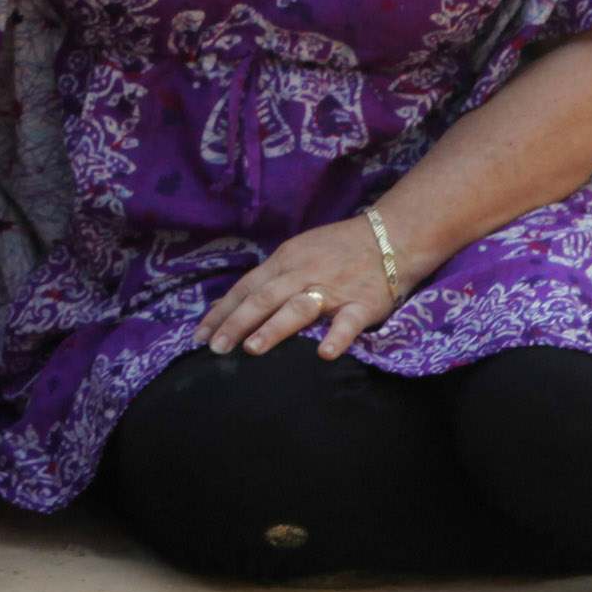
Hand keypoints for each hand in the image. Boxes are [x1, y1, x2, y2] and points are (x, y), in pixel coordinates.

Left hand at [195, 218, 424, 359]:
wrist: (391, 237)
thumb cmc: (337, 249)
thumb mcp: (295, 255)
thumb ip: (263, 281)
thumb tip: (224, 306)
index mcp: (285, 261)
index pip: (246, 288)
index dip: (222, 312)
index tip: (199, 335)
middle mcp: (303, 273)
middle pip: (264, 298)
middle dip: (237, 323)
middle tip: (215, 349)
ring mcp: (333, 289)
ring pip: (298, 308)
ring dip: (274, 328)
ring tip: (252, 349)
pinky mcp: (363, 304)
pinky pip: (348, 322)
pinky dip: (336, 337)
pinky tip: (324, 355)